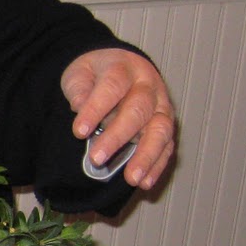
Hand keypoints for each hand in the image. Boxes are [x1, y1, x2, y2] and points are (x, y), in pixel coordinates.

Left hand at [60, 48, 175, 189]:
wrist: (119, 64)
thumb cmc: (96, 73)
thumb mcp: (80, 73)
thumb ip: (79, 88)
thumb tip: (79, 106)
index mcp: (123, 69)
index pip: (112, 86)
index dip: (96, 109)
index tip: (79, 132)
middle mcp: (148, 86)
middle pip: (138, 110)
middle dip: (118, 136)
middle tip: (96, 159)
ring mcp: (161, 105)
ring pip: (161, 129)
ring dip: (147, 155)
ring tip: (132, 179)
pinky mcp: (166, 123)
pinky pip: (167, 145)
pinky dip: (158, 164)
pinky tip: (145, 182)